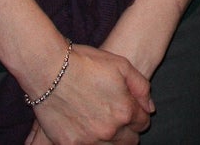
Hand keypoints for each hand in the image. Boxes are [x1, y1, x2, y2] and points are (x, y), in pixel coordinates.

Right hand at [30, 43, 153, 144]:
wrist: (49, 69)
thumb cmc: (86, 63)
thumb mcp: (121, 65)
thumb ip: (141, 87)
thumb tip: (150, 108)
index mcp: (125, 111)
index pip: (142, 124)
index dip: (138, 116)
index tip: (131, 111)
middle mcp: (109, 130)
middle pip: (129, 141)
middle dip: (127, 131)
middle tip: (118, 120)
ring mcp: (88, 139)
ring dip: (110, 139)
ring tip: (102, 125)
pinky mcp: (69, 144)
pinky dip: (89, 142)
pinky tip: (86, 130)